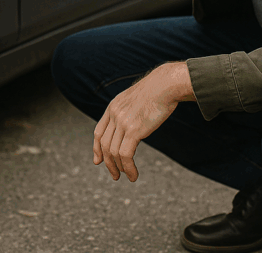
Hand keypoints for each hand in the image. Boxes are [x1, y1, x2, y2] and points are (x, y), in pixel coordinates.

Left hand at [92, 62, 193, 181]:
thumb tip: (135, 121)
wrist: (165, 85)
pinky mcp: (134, 130)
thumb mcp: (137, 98)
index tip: (98, 161)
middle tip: (115, 175)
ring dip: (119, 168)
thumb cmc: (157, 90)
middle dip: (108, 163)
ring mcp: (122, 122)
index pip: (98, 131)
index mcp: (113, 107)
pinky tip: (134, 175)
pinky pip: (125, 155)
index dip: (97, 148)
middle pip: (104, 145)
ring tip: (127, 177)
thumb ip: (130, 110)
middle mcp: (114, 114)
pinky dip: (128, 168)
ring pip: (113, 152)